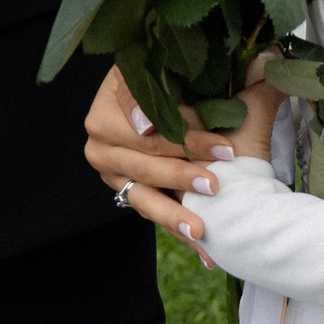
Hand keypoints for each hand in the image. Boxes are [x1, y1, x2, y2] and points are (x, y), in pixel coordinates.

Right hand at [81, 64, 247, 263]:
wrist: (170, 107)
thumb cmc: (176, 81)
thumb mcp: (174, 74)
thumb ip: (175, 83)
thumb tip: (178, 107)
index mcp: (111, 99)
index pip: (149, 120)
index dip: (185, 135)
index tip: (223, 149)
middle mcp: (101, 136)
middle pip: (144, 159)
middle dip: (182, 174)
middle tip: (215, 186)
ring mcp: (110, 168)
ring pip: (143, 193)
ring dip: (173, 213)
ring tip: (201, 230)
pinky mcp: (123, 190)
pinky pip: (150, 211)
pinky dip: (177, 228)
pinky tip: (202, 249)